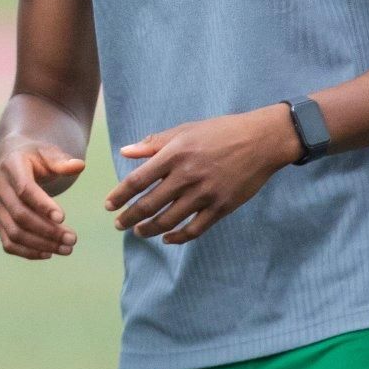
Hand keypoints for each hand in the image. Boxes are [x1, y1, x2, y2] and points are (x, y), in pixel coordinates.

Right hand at [0, 140, 86, 259]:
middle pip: (20, 215)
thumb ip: (63, 162)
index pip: (24, 189)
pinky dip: (28, 252)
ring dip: (41, 244)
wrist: (12, 160)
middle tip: (73, 239)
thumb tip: (80, 165)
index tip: (63, 218)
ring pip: (14, 233)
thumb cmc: (35, 157)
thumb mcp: (48, 153)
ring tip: (67, 249)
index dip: (42, 205)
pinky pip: (8, 243)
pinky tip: (49, 253)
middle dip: (47, 231)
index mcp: (11, 166)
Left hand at [105, 105, 299, 243]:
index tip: (108, 206)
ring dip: (149, 230)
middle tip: (118, 225)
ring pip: (169, 220)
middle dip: (130, 218)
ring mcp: (205, 194)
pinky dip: (177, 237)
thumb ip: (154, 143)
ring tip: (139, 232)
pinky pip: (194, 229)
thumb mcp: (185, 130)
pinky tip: (167, 238)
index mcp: (174, 154)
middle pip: (149, 204)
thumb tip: (125, 152)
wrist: (260, 141)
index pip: (138, 180)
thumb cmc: (220, 132)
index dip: (120, 195)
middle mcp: (187, 176)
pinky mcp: (221, 207)